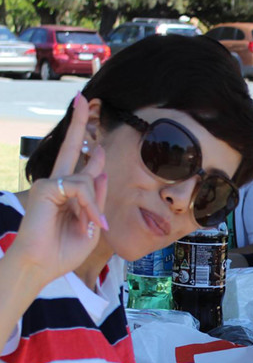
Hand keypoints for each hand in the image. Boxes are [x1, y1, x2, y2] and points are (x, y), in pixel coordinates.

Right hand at [9, 93, 108, 283]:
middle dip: (79, 122)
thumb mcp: (91, 225)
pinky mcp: (47, 187)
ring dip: (94, 207)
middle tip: (82, 97)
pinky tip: (86, 221)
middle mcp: (58, 183)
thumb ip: (97, 199)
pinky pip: (81, 188)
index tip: (100, 139)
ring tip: (90, 226)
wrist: (41, 265)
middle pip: (72, 147)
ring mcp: (50, 183)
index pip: (84, 165)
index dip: (95, 153)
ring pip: (88, 180)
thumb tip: (102, 171)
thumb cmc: (62, 251)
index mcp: (69, 193)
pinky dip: (89, 206)